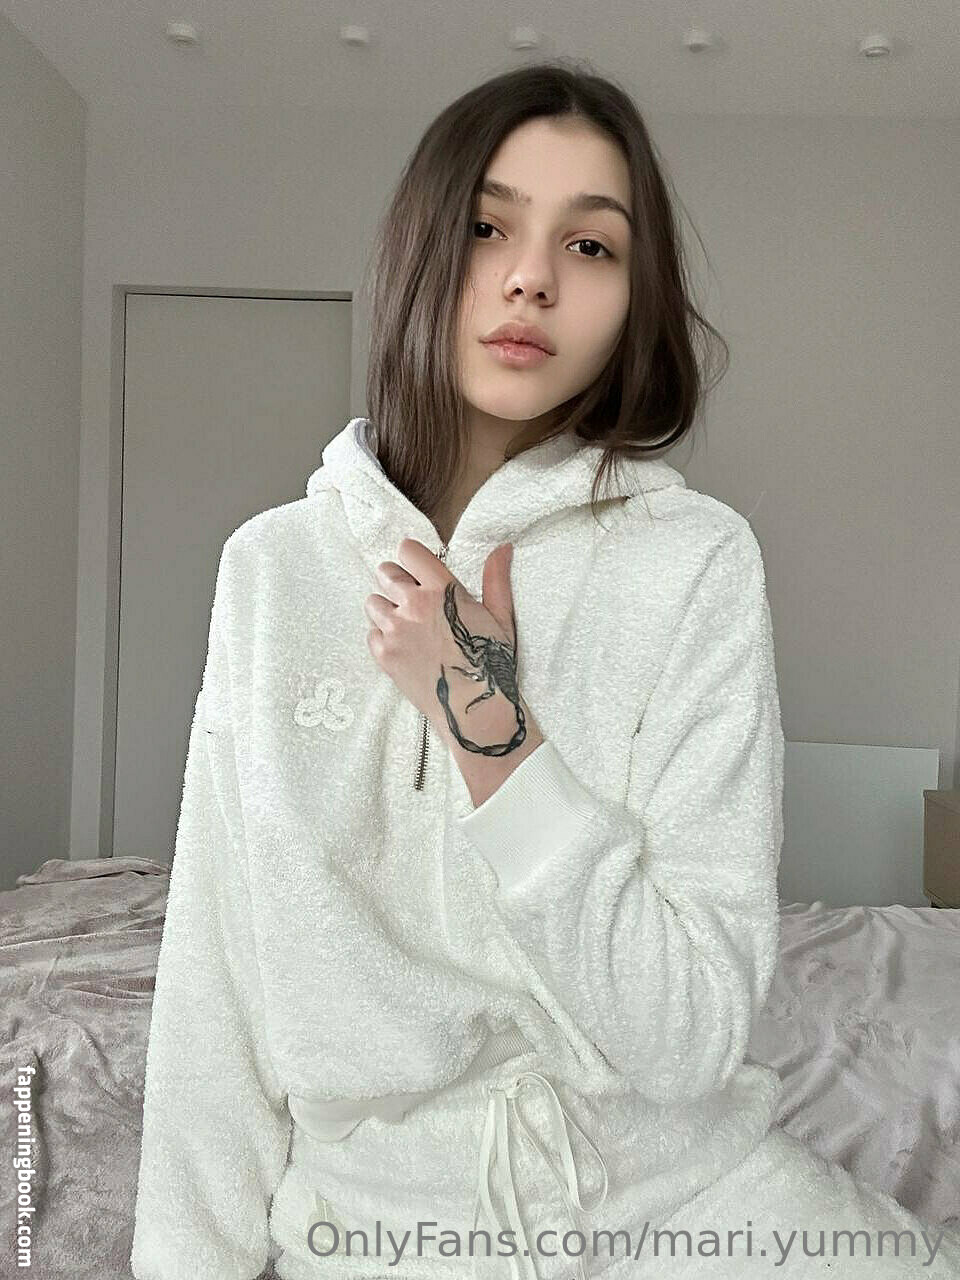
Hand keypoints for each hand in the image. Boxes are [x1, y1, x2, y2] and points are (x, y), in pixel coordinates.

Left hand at [364, 538, 530, 756]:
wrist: (474, 710)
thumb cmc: (491, 664)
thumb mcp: (500, 617)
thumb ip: (496, 578)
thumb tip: (503, 548)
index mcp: (441, 590)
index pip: (407, 551)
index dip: (412, 557)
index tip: (418, 570)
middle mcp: (413, 606)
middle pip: (385, 572)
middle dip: (397, 581)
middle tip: (413, 599)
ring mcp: (395, 631)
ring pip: (373, 602)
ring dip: (386, 608)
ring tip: (408, 625)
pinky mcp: (384, 655)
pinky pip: (371, 633)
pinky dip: (383, 637)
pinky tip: (404, 647)